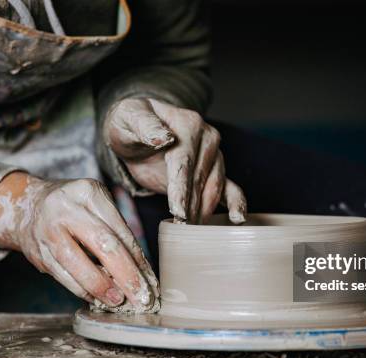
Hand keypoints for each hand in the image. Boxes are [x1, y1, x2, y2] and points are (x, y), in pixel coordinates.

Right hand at [0, 172, 159, 311]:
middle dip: (125, 274)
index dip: (137, 259)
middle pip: (102, 244)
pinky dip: (81, 290)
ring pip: (77, 264)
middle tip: (141, 297)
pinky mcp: (37, 253)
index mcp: (88, 193)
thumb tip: (142, 271)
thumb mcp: (97, 204)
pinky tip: (97, 298)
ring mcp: (48, 231)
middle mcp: (66, 209)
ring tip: (118, 301)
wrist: (26, 205)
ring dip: (101, 287)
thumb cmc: (74, 207)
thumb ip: (117, 230)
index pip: (120, 230)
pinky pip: (62, 276)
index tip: (151, 281)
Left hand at [103, 98, 246, 223]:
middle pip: (200, 179)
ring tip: (191, 231)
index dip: (180, 188)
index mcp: (189, 124)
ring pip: (214, 187)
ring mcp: (215, 155)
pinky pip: (230, 187)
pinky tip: (237, 219)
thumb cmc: (131, 126)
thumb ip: (144, 126)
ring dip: (204, 211)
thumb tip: (163, 138)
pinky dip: (236, 203)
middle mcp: (208, 138)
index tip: (177, 212)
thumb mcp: (128, 118)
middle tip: (179, 229)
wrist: (139, 132)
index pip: (184, 161)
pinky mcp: (216, 171)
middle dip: (190, 206)